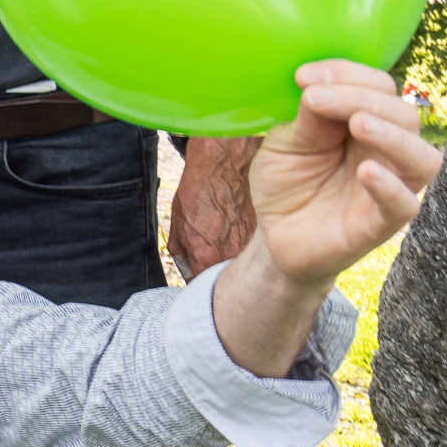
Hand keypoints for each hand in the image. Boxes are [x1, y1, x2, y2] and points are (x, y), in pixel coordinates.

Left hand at [167, 135, 260, 278]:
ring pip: (246, 265)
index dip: (201, 285)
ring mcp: (254, 245)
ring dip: (237, 259)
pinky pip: (258, 249)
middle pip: (227, 279)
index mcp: (207, 257)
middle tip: (215, 260)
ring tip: (230, 241)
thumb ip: (182, 254)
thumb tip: (189, 271)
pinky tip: (243, 230)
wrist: (227, 160)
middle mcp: (234, 256)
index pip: (204, 286)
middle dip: (220, 274)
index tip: (201, 280)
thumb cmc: (199, 188)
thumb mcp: (178, 223)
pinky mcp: (267, 233)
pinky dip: (251, 245)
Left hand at [246, 62, 439, 285]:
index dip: (347, 74)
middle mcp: (388, 150)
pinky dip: (390, 187)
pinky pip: (405, 205)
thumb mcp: (285, 143)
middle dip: (361, 98)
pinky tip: (367, 171)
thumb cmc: (287, 182)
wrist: (275, 237)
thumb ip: (307, 119)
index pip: (379, 87)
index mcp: (367, 122)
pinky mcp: (382, 223)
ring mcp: (391, 186)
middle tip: (318, 97)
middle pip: (403, 114)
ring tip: (359, 123)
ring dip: (393, 135)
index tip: (303, 77)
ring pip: (422, 157)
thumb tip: (317, 88)